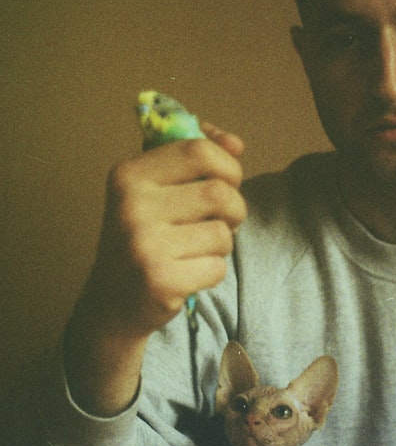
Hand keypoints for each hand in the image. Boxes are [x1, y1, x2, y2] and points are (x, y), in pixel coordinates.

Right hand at [65, 124, 245, 415]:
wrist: (111, 303)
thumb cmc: (144, 238)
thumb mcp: (156, 190)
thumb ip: (193, 159)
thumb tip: (234, 142)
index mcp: (129, 174)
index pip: (199, 150)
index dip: (228, 167)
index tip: (225, 182)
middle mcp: (131, 205)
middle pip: (221, 193)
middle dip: (234, 211)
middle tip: (219, 223)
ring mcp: (143, 243)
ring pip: (222, 234)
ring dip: (221, 245)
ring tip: (195, 251)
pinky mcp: (160, 279)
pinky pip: (217, 267)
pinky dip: (212, 273)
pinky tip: (187, 274)